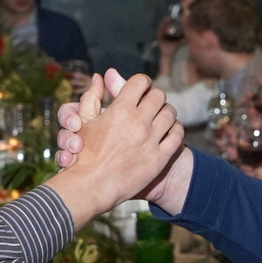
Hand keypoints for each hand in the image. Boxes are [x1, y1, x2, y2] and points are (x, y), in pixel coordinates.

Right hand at [43, 70, 184, 223]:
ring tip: (160, 117)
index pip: (140, 82)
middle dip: (154, 97)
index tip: (140, 88)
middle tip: (150, 103)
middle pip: (159, 96)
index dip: (141, 82)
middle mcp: (138, 122)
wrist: (92, 187)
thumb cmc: (84, 154)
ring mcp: (151, 140)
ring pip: (170, 114)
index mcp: (120, 109)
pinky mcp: (160, 158)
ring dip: (166, 112)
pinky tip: (168, 132)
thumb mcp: (84, 121)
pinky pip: (177, 136)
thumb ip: (93, 96)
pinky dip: (175, 130)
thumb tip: (100, 75)